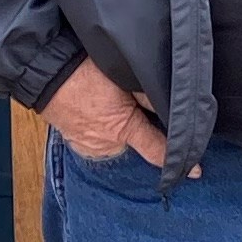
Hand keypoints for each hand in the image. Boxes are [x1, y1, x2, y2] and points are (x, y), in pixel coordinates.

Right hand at [44, 59, 166, 166]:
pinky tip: (100, 113)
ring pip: (118, 143)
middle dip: (142, 130)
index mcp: (122, 128)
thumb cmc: (83, 71)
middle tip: (135, 107)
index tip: (195, 170)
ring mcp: (91, 147)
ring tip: (112, 105)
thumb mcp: (123, 77)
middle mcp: (107, 145)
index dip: (178, 159)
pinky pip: (100, 142)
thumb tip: (172, 105)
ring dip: (121, 130)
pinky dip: (104, 131)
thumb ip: (148, 95)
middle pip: (138, 144)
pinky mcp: (78, 144)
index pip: (157, 150)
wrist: (45, 74)